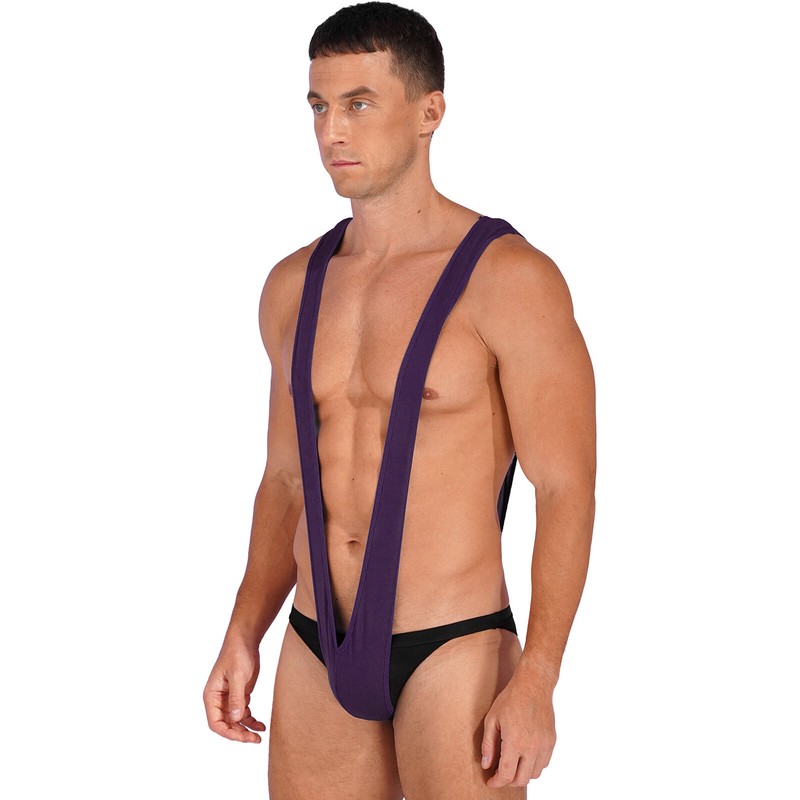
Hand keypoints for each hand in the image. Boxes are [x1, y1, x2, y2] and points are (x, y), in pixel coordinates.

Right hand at [203, 639, 265, 742]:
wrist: (245, 640)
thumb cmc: (237, 654)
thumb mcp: (238, 675)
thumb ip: (236, 697)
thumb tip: (236, 719)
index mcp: (211, 696)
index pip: (215, 723)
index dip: (227, 733)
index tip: (242, 737)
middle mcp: (218, 700)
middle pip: (226, 724)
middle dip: (239, 733)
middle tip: (254, 740)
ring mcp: (229, 698)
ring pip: (235, 721)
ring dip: (246, 729)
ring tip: (259, 736)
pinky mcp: (240, 695)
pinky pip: (244, 713)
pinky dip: (251, 720)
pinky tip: (260, 725)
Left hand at [480, 673, 556, 787]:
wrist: (533, 685)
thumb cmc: (511, 699)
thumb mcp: (492, 719)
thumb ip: (488, 744)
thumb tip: (486, 764)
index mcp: (515, 742)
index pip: (506, 775)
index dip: (496, 782)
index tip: (491, 781)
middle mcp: (532, 747)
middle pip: (521, 780)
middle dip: (508, 781)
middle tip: (500, 774)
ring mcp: (544, 745)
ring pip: (534, 774)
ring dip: (522, 774)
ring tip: (512, 764)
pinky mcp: (551, 742)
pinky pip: (544, 763)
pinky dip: (533, 766)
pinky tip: (524, 756)